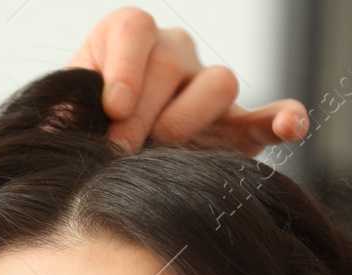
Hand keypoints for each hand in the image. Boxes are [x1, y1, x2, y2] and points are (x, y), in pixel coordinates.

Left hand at [70, 7, 308, 154]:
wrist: (98, 167)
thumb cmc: (75, 136)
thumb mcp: (61, 116)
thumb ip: (63, 112)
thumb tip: (63, 124)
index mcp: (127, 39)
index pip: (134, 30)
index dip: (125, 67)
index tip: (113, 109)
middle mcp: (172, 54)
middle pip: (170, 62)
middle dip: (143, 111)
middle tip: (120, 151)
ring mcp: (206, 88)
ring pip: (218, 81)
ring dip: (189, 118)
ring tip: (165, 149)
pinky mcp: (235, 127)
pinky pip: (266, 115)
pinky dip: (282, 118)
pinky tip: (290, 127)